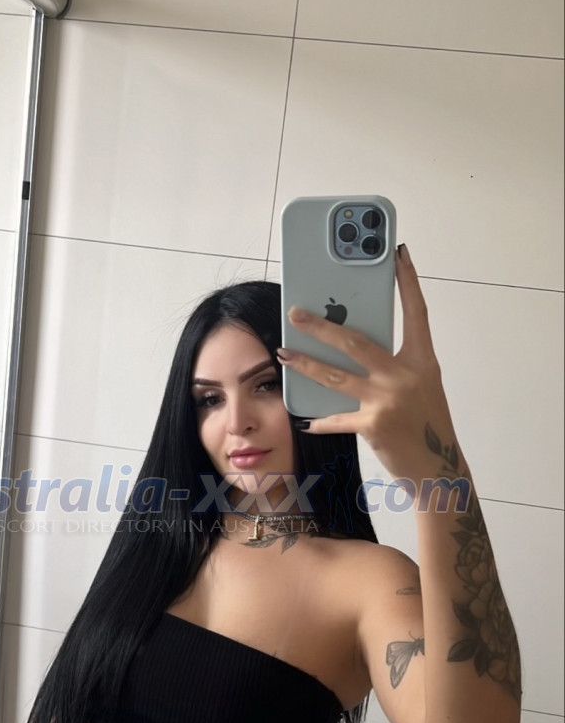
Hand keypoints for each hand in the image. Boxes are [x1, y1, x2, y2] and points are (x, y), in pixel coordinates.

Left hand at [276, 245, 456, 479]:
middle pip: (355, 340)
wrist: (438, 469)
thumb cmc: (427, 426)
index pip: (416, 312)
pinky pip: (336, 417)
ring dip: (304, 363)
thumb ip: (394, 365)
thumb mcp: (420, 387)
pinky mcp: (374, 424)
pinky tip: (302, 417)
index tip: (398, 253)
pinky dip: (318, 419)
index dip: (408, 281)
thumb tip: (353, 346)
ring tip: (283, 353)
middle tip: (296, 312)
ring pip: (335, 375)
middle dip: (321, 325)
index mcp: (422, 360)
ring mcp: (389, 399)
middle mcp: (406, 375)